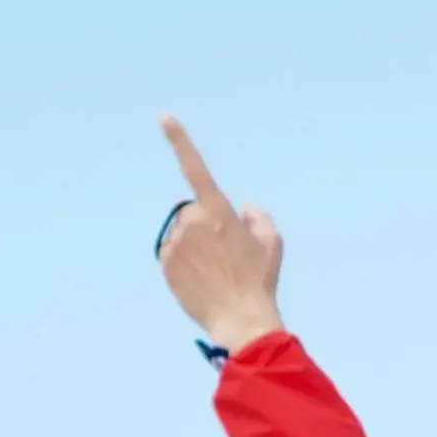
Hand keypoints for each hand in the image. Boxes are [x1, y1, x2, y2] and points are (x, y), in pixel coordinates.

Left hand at [155, 118, 285, 351]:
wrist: (239, 319)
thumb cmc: (259, 280)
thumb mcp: (272, 243)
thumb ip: (258, 217)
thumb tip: (243, 209)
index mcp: (218, 210)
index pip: (195, 167)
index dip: (180, 141)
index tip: (165, 118)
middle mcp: (192, 221)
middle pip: (194, 212)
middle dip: (206, 224)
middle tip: (226, 254)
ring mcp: (176, 243)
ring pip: (183, 234)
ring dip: (195, 245)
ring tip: (216, 272)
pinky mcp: (165, 263)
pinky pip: (173, 254)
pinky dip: (185, 263)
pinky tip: (202, 280)